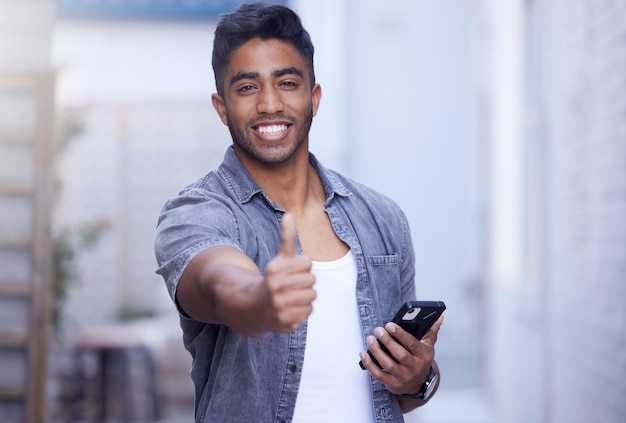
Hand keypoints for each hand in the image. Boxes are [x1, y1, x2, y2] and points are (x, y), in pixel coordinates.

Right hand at [261, 213, 315, 332]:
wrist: (255, 308)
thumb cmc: (274, 279)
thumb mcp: (280, 258)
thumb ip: (287, 237)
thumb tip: (289, 214)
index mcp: (273, 269)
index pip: (308, 263)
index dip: (302, 266)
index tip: (292, 271)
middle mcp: (274, 287)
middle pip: (311, 280)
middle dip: (304, 282)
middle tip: (291, 286)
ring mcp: (279, 306)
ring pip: (312, 296)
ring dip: (305, 296)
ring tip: (291, 297)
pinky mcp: (284, 321)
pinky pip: (308, 311)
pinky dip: (303, 310)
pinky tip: (291, 308)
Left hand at [359, 315, 442, 395]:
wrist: (418, 384)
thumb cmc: (420, 360)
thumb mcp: (428, 346)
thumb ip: (431, 331)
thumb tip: (439, 317)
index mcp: (424, 356)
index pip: (412, 344)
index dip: (400, 334)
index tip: (389, 325)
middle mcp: (415, 367)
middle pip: (400, 354)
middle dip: (387, 341)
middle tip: (378, 330)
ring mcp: (403, 377)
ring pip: (388, 364)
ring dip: (377, 351)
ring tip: (370, 339)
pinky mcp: (393, 384)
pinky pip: (379, 374)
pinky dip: (369, 364)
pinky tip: (363, 354)